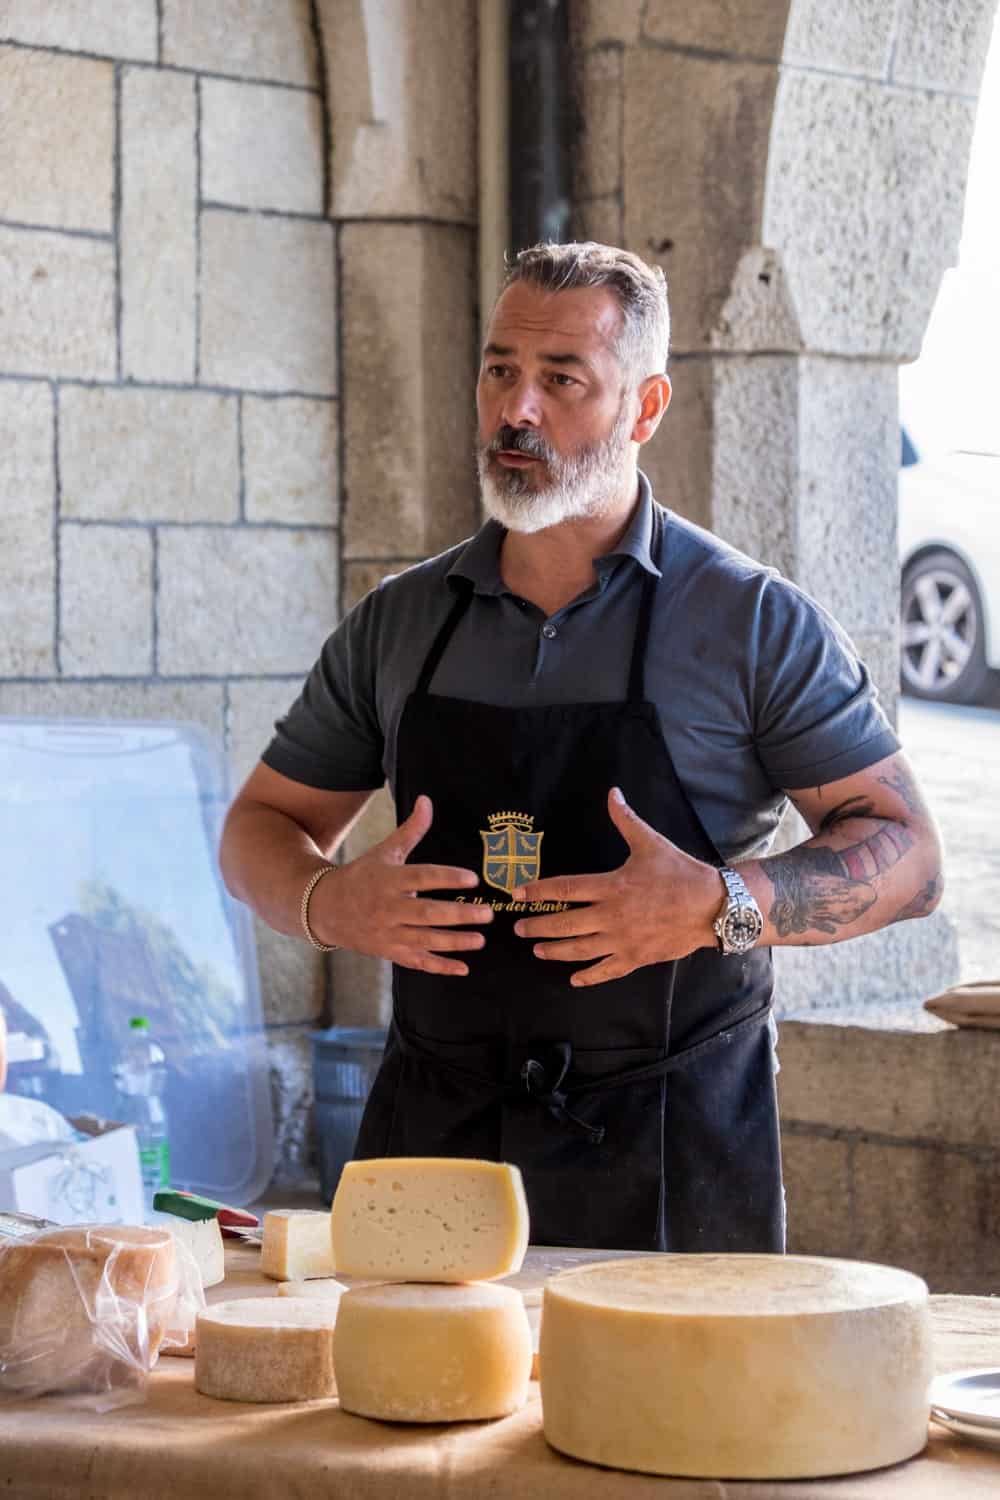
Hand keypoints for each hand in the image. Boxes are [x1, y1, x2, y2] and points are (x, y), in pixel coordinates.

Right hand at [309, 794, 491, 975]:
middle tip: (488, 914)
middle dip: (459, 915)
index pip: (422, 877)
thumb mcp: (385, 852)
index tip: (473, 878)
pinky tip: (463, 968)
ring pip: (424, 941)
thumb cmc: (362, 876)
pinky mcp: (388, 951)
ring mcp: (387, 933)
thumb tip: (427, 800)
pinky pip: (416, 962)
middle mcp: (388, 908)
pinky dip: (439, 967)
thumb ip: (410, 830)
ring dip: (454, 942)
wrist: (324, 909)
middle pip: (427, 913)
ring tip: (480, 940)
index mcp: (389, 880)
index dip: (447, 877)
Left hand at [511, 787, 719, 985]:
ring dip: (555, 951)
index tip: (518, 895)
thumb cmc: (681, 873)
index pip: (565, 889)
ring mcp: (623, 940)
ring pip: (580, 950)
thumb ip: (626, 820)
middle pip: (565, 924)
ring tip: (538, 950)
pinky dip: (589, 976)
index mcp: (612, 886)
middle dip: (538, 927)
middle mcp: (612, 916)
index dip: (538, 892)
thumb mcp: (651, 843)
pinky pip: (607, 970)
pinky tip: (575, 978)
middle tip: (519, 929)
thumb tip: (613, 794)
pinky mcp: (636, 958)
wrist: (713, 907)